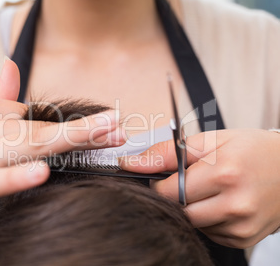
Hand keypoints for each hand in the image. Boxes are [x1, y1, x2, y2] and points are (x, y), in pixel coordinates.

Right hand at [0, 59, 123, 231]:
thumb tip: (13, 69)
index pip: (28, 114)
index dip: (66, 123)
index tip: (101, 126)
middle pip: (36, 125)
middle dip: (81, 127)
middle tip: (118, 124)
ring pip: (23, 147)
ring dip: (66, 141)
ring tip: (104, 136)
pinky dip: (16, 177)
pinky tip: (41, 172)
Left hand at [119, 129, 279, 247]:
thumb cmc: (249, 149)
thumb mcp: (209, 140)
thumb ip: (165, 152)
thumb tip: (129, 163)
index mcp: (223, 174)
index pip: (167, 192)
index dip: (159, 184)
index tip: (164, 177)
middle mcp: (234, 205)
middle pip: (177, 212)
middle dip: (174, 197)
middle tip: (188, 181)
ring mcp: (240, 226)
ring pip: (191, 224)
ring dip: (191, 208)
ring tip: (208, 189)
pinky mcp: (242, 238)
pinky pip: (208, 232)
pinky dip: (206, 218)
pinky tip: (219, 202)